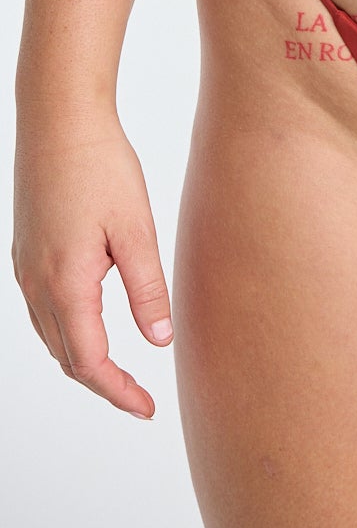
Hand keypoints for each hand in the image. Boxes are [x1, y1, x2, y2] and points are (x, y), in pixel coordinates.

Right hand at [11, 107, 173, 419]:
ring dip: (82, 358)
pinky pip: (42, 309)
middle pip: (66, 356)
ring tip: (119, 368)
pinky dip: (67, 329)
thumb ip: (147, 289)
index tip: (147, 408)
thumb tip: (160, 341)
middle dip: (103, 382)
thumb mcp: (136, 230)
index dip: (118, 392)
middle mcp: (36, 284)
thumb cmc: (100, 166)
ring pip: (51, 335)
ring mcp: (25, 268)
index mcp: (66, 284)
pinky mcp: (25, 251)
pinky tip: (91, 320)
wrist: (59, 119)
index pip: (90, 362)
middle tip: (139, 396)